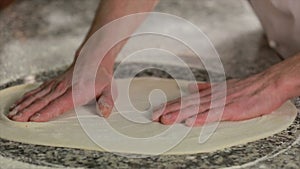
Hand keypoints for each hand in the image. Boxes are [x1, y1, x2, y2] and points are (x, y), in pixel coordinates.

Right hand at [8, 63, 115, 121]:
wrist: (94, 57)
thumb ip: (107, 102)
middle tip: (16, 120)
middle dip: (28, 111)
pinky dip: (26, 97)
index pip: (59, 104)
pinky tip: (19, 103)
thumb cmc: (101, 75)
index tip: (34, 119)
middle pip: (43, 101)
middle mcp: (63, 87)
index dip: (46, 112)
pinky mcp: (53, 82)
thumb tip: (105, 113)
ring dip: (24, 105)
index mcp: (77, 91)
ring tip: (12, 114)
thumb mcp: (109, 89)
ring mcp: (56, 84)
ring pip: (37, 96)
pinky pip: (37, 90)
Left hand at [152, 72, 287, 126]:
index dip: (171, 105)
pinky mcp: (232, 108)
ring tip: (165, 119)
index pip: (187, 100)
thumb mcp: (223, 87)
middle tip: (154, 116)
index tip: (158, 110)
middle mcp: (212, 96)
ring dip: (180, 114)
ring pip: (197, 108)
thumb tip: (191, 88)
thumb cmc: (248, 88)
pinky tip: (189, 122)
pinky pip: (214, 114)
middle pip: (188, 103)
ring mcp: (222, 101)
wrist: (268, 84)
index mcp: (210, 92)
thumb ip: (206, 88)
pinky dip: (201, 118)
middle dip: (170, 110)